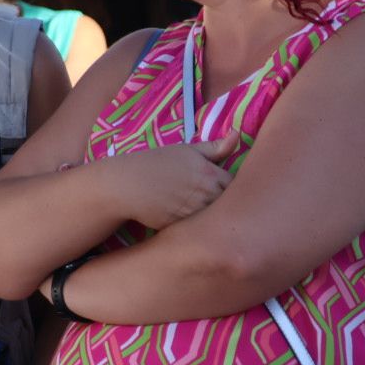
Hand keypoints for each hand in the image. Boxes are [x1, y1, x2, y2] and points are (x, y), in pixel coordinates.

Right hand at [105, 132, 240, 230]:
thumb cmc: (157, 163)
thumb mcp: (187, 150)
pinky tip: (190, 220)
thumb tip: (237, 135)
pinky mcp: (182, 226)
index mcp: (209, 172)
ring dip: (212, 216)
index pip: (235, 185)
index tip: (221, 187)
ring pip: (214, 218)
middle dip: (225, 203)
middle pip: (227, 203)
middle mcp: (204, 193)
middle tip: (211, 200)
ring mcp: (194, 211)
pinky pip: (198, 229)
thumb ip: (215, 147)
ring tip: (200, 210)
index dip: (230, 187)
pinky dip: (197, 226)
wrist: (127, 184)